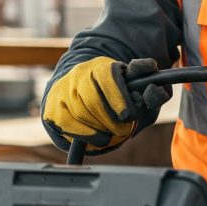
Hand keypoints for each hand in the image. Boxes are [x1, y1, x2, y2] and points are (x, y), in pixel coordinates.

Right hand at [43, 57, 170, 152]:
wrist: (80, 87)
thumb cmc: (115, 91)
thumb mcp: (135, 86)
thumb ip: (149, 88)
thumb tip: (154, 89)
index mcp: (101, 66)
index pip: (108, 79)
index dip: (118, 99)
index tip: (128, 115)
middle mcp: (78, 75)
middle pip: (93, 100)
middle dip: (111, 120)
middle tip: (124, 130)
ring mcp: (62, 91)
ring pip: (79, 114)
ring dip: (99, 129)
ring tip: (113, 136)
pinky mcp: (52, 107)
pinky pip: (66, 124)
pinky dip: (84, 135)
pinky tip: (98, 139)